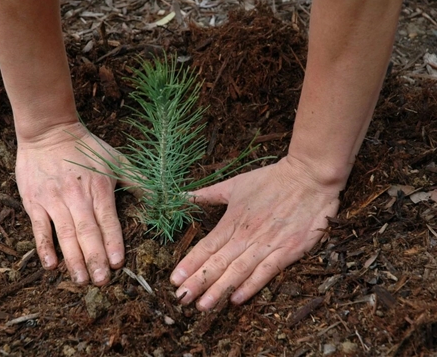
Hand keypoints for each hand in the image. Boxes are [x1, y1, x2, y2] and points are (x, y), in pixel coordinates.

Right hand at [16, 122, 125, 285]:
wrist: (48, 131)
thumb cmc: (86, 147)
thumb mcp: (116, 159)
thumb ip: (138, 180)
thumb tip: (163, 196)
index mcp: (99, 187)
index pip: (107, 220)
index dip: (113, 242)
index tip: (118, 263)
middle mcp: (77, 196)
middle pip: (87, 231)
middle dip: (95, 258)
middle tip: (102, 281)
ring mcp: (54, 199)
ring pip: (65, 234)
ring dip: (73, 258)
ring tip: (81, 280)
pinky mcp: (35, 201)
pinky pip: (39, 228)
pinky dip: (44, 247)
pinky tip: (51, 265)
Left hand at [170, 156, 341, 309]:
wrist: (309, 177)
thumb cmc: (271, 179)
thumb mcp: (235, 184)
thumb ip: (208, 194)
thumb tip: (183, 196)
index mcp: (232, 220)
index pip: (206, 246)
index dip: (190, 264)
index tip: (174, 280)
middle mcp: (246, 235)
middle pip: (218, 263)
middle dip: (198, 282)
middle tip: (181, 299)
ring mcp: (267, 244)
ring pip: (238, 271)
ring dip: (219, 289)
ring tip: (203, 306)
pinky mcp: (288, 250)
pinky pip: (266, 272)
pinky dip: (251, 286)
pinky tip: (236, 299)